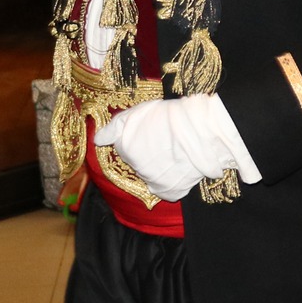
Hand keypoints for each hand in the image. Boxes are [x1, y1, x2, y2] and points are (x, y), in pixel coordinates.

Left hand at [95, 94, 256, 200]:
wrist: (203, 128)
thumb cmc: (171, 115)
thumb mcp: (138, 112)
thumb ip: (114, 127)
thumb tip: (97, 140)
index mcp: (125, 147)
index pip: (124, 147)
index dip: (138, 138)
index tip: (151, 131)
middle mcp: (136, 167)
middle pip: (137, 162)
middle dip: (148, 153)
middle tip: (164, 140)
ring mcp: (153, 180)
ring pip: (152, 175)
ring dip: (160, 166)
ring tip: (174, 151)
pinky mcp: (170, 190)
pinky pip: (166, 190)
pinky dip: (171, 182)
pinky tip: (178, 168)